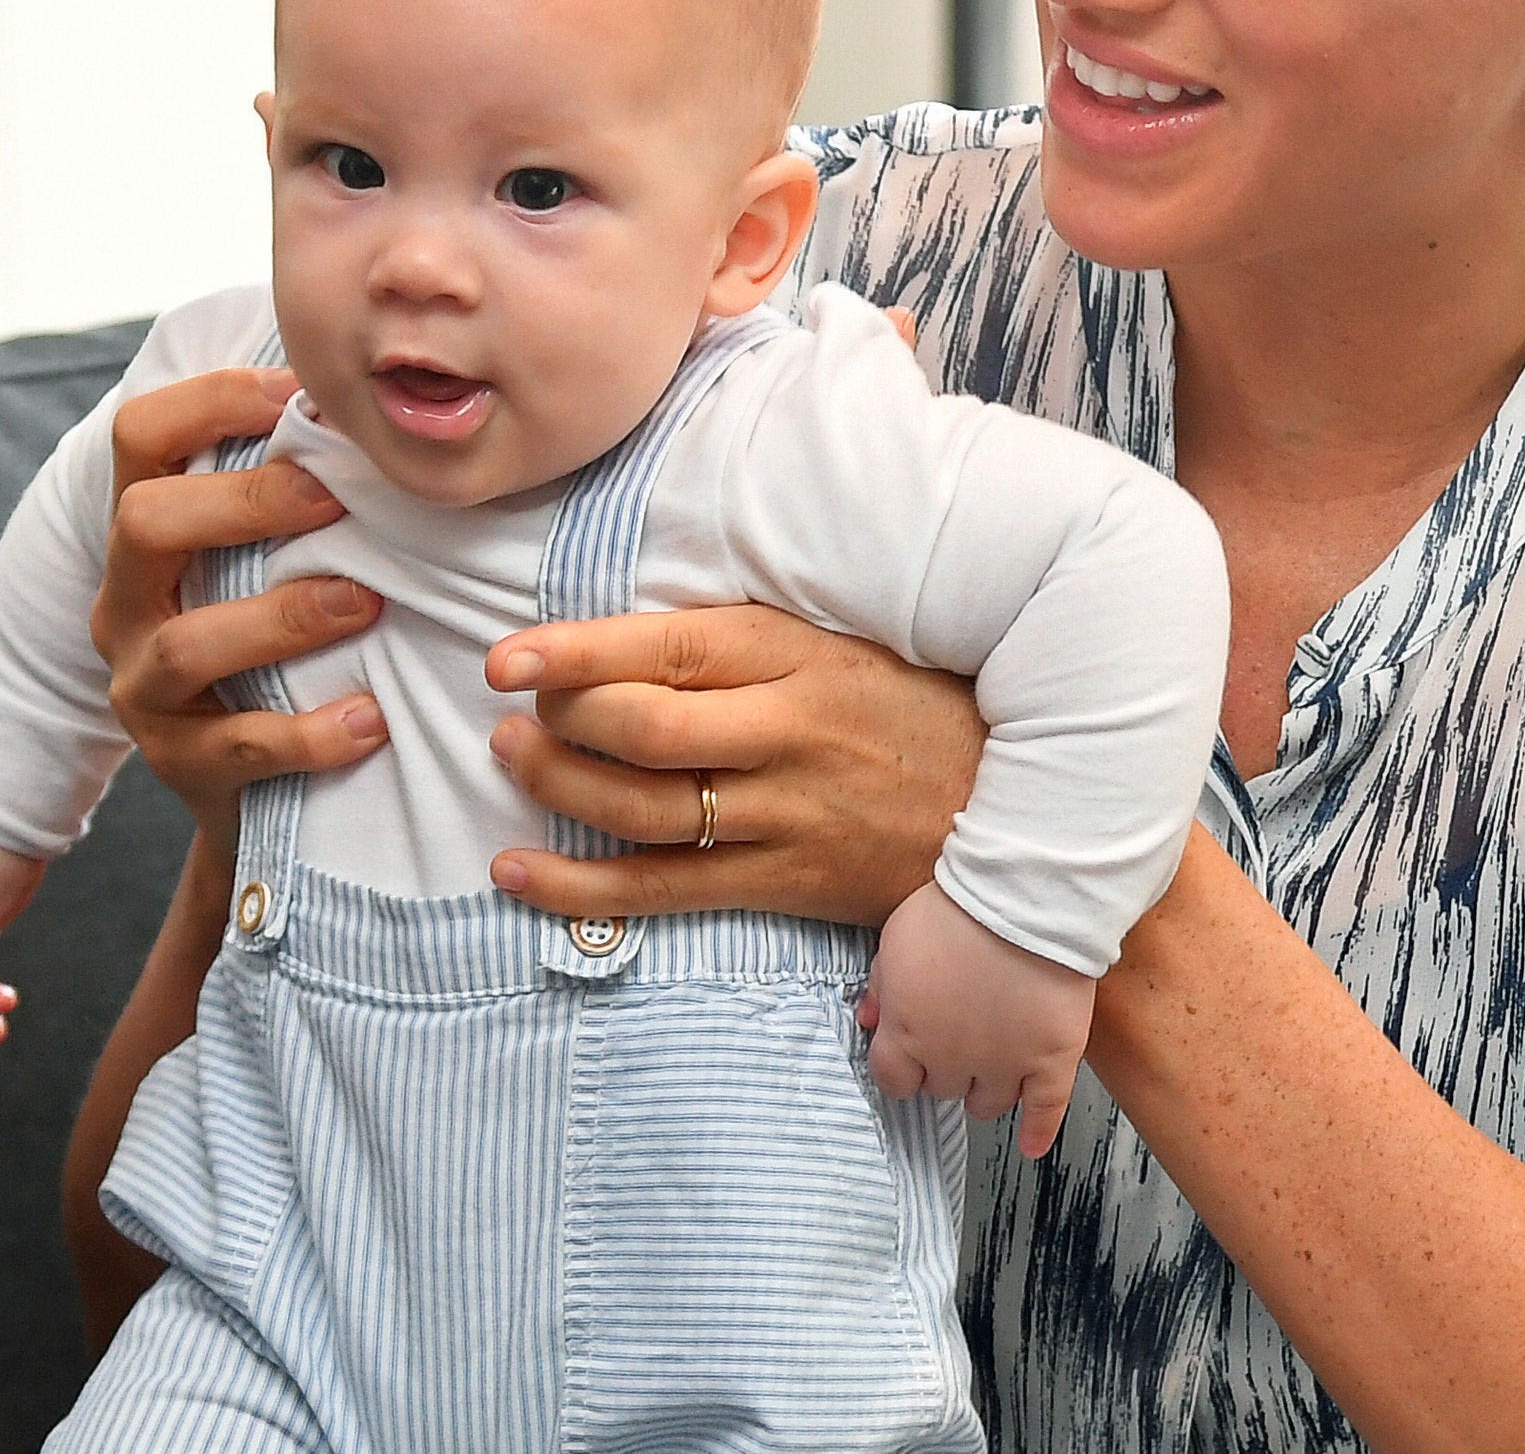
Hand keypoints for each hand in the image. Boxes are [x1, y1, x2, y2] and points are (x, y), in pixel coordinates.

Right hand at [94, 365, 387, 839]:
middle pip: (142, 522)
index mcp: (144, 535)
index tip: (297, 393)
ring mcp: (142, 688)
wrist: (254, 795)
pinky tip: (369, 720)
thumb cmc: (277, 646)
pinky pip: (236, 746)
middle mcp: (125, 602)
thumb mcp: (264, 562)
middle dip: (243, 501)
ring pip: (185, 643)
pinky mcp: (179, 765)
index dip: (210, 400)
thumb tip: (373, 400)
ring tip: (364, 604)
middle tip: (335, 499)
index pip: (140, 436)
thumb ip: (294, 492)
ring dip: (283, 618)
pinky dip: (308, 733)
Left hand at [480, 604, 986, 925]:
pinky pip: (663, 892)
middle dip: (558, 722)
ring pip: (642, 810)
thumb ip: (742, 640)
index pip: (668, 648)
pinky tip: (517, 872)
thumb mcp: (839, 642)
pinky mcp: (785, 883)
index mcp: (796, 657)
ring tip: (510, 761)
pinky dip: (580, 887)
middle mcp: (788, 735)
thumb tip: (623, 631)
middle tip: (511, 710)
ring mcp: (786, 816)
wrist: (1017, 808)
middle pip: (644, 731)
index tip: (508, 657)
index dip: (576, 653)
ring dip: (557, 788)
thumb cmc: (912, 707)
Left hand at [859, 882, 1095, 1156]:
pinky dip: (1039, 1132)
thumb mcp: (896, 938)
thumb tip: (870, 1020)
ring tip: (989, 1075)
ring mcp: (1005, 1064)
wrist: (1023, 899)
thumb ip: (881, 986)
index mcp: (908, 1033)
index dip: (901, 1069)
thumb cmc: (955, 910)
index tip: (909, 1059)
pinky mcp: (1052, 1061)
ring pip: (988, 1104)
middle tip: (957, 1043)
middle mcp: (952, 1060)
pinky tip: (1031, 1145)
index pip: (893, 1079)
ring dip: (984, 1092)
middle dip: (945, 1069)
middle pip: (942, 1089)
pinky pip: (1045, 1111)